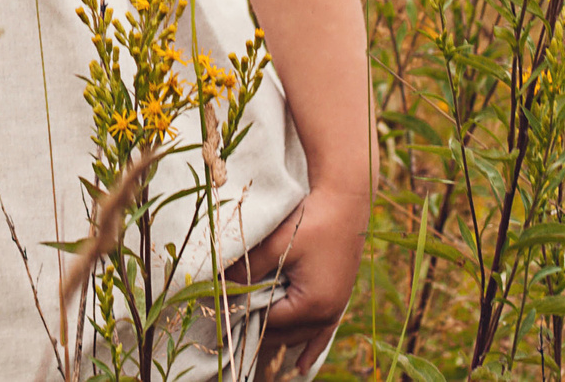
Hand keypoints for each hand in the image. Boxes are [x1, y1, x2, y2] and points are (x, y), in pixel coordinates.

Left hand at [236, 183, 364, 380]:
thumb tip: (219, 283)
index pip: (268, 322)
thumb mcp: (275, 244)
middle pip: (284, 333)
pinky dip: (310, 348)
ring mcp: (336, 307)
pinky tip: (301, 366)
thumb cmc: (311, 220)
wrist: (346, 200)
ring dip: (278, 340)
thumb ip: (247, 267)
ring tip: (252, 350)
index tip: (220, 317)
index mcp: (312, 304)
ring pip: (301, 336)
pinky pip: (323, 333)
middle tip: (228, 332)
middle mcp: (327, 313)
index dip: (243, 317)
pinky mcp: (338, 297)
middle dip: (257, 332)